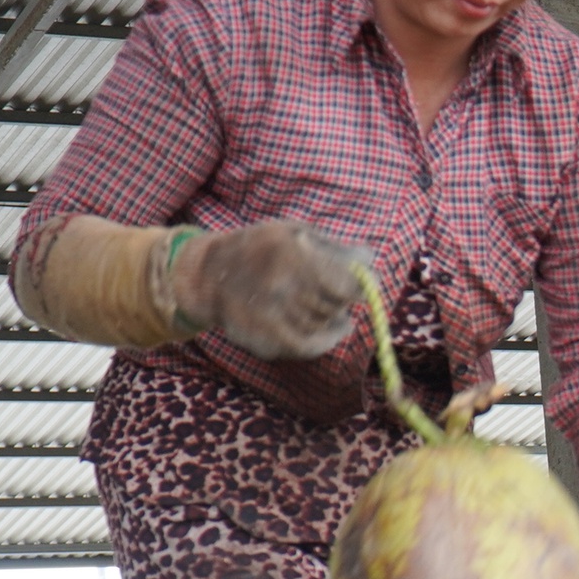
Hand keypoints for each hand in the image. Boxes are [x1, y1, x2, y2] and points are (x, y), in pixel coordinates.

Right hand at [173, 221, 369, 359]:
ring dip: (335, 320)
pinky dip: (326, 341)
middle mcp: (279, 285)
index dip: (364, 286)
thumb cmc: (261, 247)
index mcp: (290, 253)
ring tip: (337, 312)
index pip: (345, 282)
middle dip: (345, 299)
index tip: (368, 285)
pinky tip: (334, 332)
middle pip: (335, 304)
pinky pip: (307, 347)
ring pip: (323, 325)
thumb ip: (333, 247)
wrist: (208, 274)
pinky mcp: (262, 337)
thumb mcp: (294, 232)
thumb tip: (370, 259)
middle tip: (343, 293)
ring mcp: (270, 314)